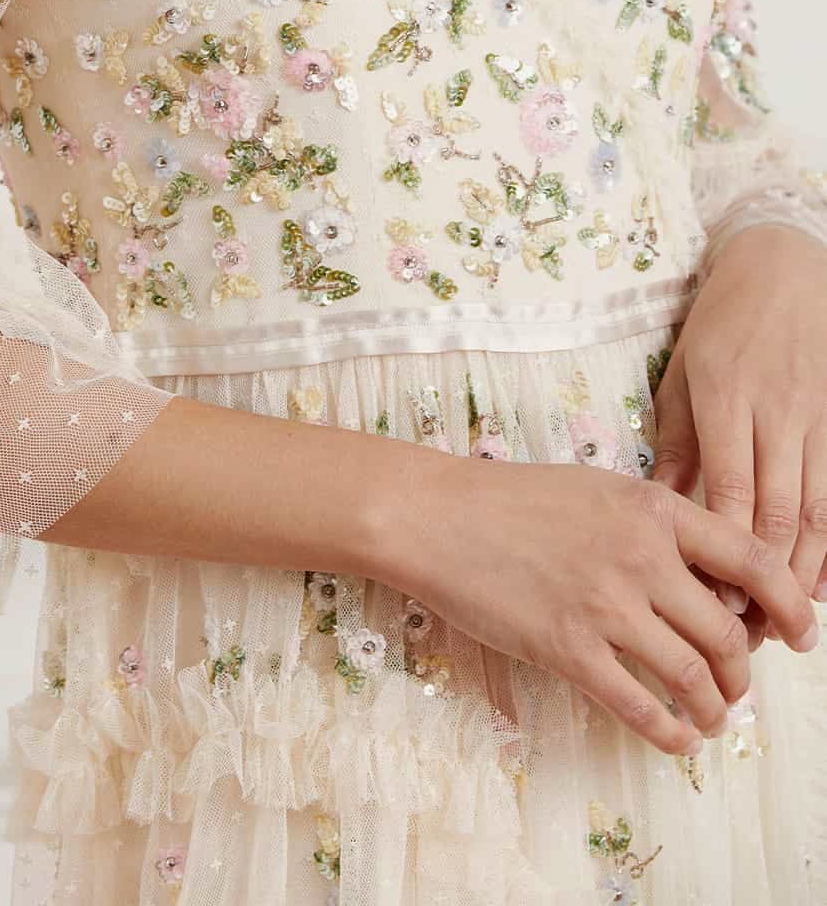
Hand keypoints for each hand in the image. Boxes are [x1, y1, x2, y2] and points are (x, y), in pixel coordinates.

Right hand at [377, 453, 817, 756]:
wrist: (438, 516)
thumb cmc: (514, 500)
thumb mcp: (600, 490)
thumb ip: (656, 527)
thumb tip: (710, 579)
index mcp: (653, 509)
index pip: (753, 560)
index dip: (792, 605)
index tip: (801, 634)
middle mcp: (641, 557)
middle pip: (730, 633)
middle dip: (745, 672)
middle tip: (738, 686)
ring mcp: (606, 606)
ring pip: (696, 677)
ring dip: (715, 709)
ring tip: (712, 717)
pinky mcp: (568, 649)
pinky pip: (641, 708)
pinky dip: (671, 733)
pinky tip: (677, 739)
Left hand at [651, 224, 826, 641]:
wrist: (782, 269)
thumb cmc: (720, 326)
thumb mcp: (681, 376)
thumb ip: (675, 443)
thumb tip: (658, 507)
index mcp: (725, 400)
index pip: (733, 492)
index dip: (728, 555)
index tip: (714, 602)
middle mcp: (776, 413)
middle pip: (779, 513)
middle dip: (768, 581)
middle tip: (751, 632)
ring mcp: (815, 417)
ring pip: (819, 509)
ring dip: (806, 570)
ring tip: (789, 619)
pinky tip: (825, 578)